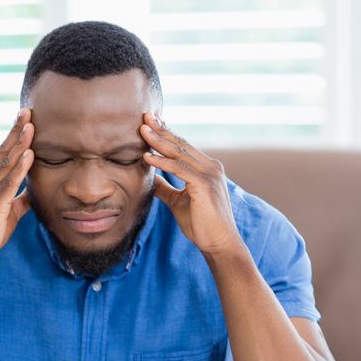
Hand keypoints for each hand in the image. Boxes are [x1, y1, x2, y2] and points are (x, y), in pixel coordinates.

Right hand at [0, 109, 35, 269]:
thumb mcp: (8, 214)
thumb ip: (20, 201)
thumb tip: (34, 193)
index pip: (3, 154)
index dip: (14, 136)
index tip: (25, 119)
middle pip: (3, 152)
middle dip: (16, 131)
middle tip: (27, 111)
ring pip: (5, 164)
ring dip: (19, 144)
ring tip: (30, 126)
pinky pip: (7, 185)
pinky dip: (19, 169)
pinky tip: (28, 156)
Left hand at [139, 112, 244, 257]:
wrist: (219, 244)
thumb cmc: (202, 225)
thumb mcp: (178, 202)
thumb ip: (166, 188)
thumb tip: (150, 179)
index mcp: (207, 169)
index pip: (183, 146)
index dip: (166, 133)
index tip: (150, 123)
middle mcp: (211, 167)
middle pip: (181, 144)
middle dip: (162, 130)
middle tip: (145, 116)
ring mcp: (210, 175)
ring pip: (179, 153)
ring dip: (158, 141)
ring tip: (142, 131)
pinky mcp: (205, 185)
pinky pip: (179, 169)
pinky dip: (162, 162)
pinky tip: (147, 157)